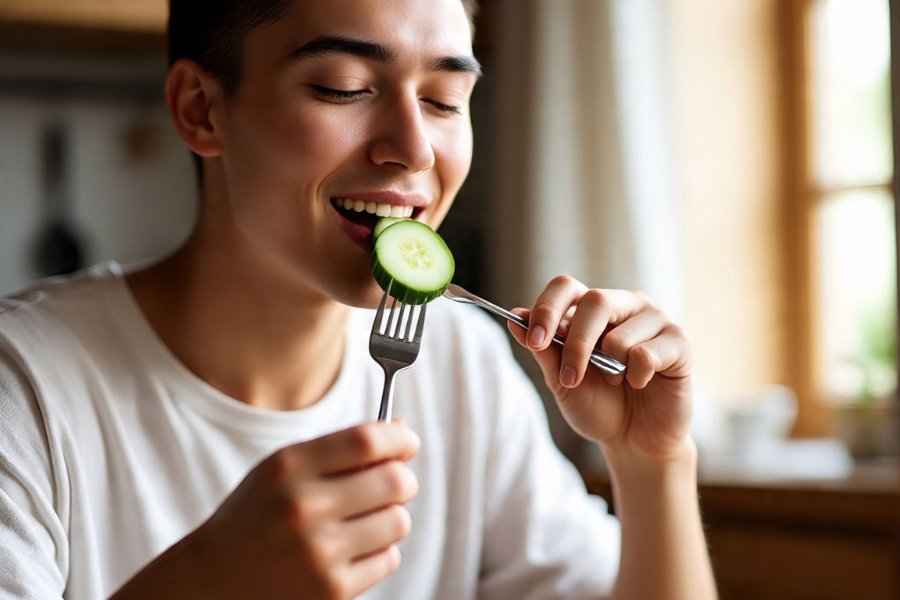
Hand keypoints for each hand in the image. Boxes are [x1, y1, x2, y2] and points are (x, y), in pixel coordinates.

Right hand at [183, 422, 419, 599]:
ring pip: (398, 522)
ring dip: (392, 518)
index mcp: (290, 468)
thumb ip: (339, 448)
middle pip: (394, 481)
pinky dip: (380, 552)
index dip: (399, 440)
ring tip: (367, 520)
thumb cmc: (258, 515)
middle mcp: (304, 507)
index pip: (367, 440)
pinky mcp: (332, 590)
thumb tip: (400, 432)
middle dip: (403, 480)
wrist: (214, 580)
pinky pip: (388, 559)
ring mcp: (319, 553)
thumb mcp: (282, 469)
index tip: (407, 444)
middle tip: (395, 484)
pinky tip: (352, 550)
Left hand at [508, 276, 692, 461]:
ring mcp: (654, 320)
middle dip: (576, 344)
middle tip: (569, 380)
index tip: (534, 340)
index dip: (547, 309)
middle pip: (595, 301)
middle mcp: (624, 305)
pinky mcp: (679, 342)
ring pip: (620, 334)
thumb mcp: (561, 381)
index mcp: (591, 309)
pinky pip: (647, 354)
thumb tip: (515, 316)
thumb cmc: (598, 406)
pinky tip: (641, 383)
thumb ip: (543, 350)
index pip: (566, 287)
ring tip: (616, 381)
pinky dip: (637, 377)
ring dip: (609, 369)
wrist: (633, 440)